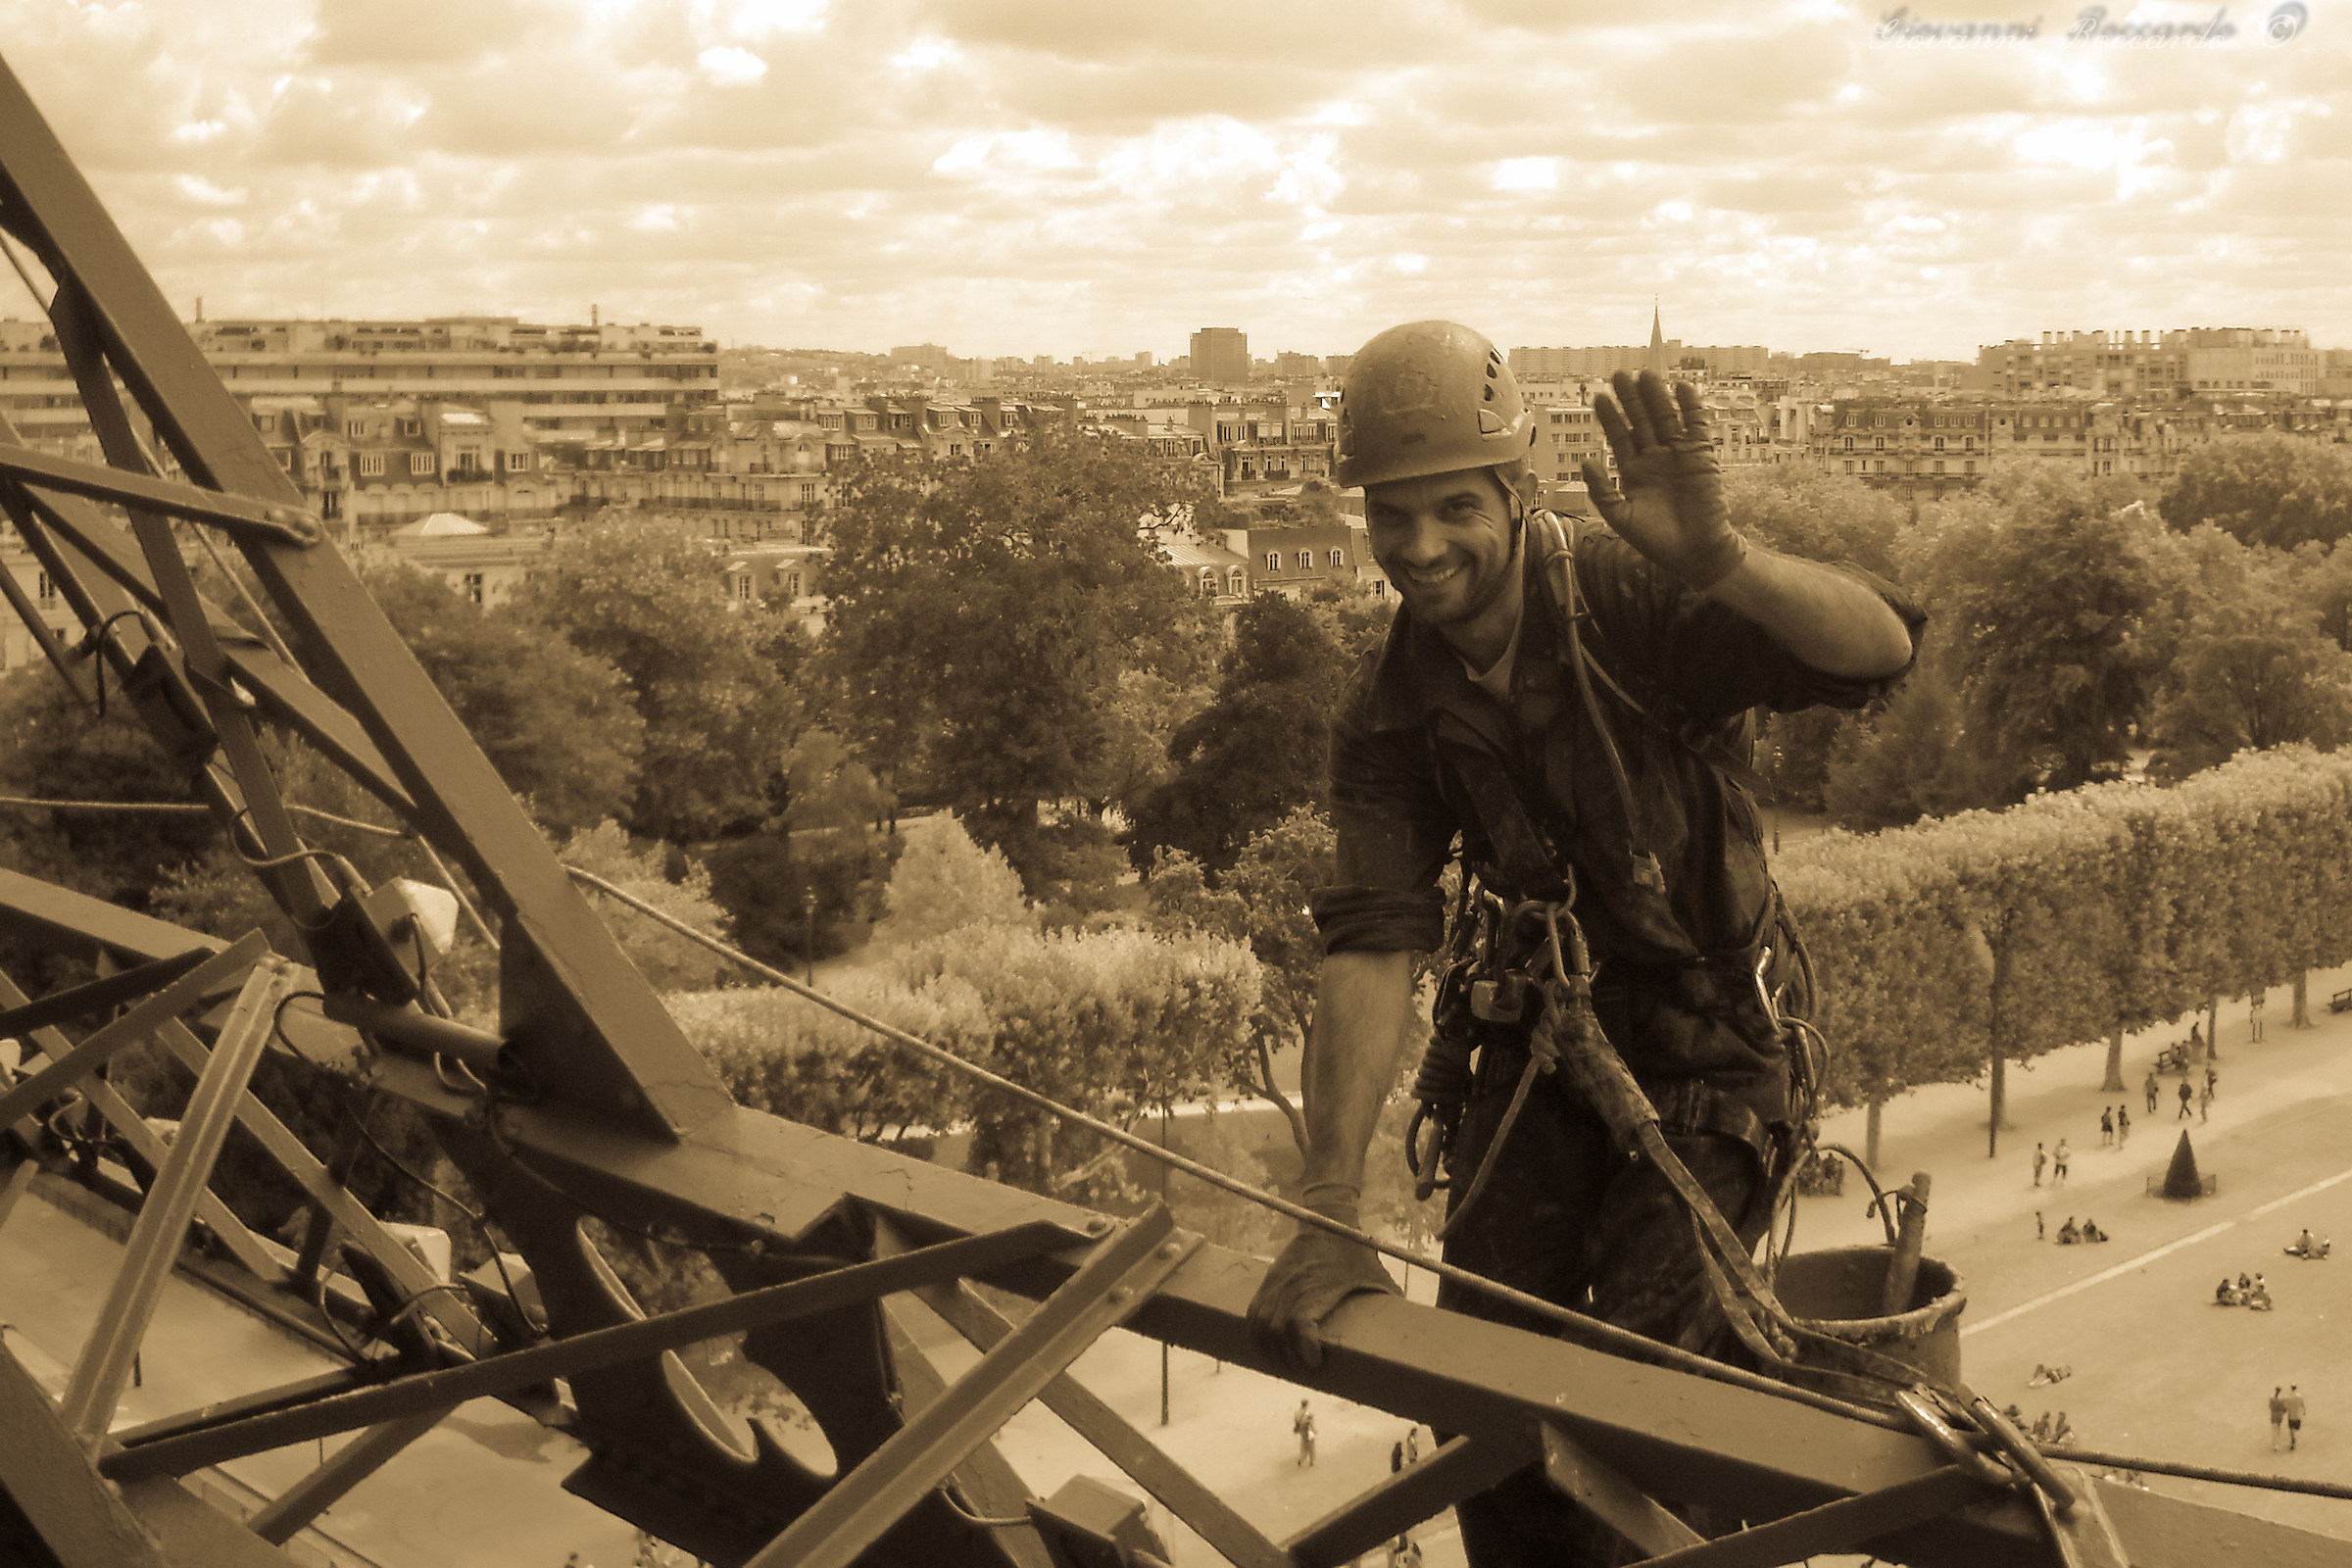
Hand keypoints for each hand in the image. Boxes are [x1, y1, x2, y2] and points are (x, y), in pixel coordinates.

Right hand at [1247, 1184, 1399, 1371]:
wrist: (1326, 1220)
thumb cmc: (1355, 1253)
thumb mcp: (1377, 1278)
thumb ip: (1389, 1304)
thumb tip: (1409, 1333)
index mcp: (1321, 1285)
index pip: (1300, 1322)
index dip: (1303, 1347)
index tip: (1315, 1363)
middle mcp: (1294, 1284)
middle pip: (1275, 1330)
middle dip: (1286, 1357)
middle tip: (1303, 1368)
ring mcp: (1277, 1282)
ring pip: (1259, 1323)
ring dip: (1268, 1348)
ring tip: (1284, 1363)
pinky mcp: (1268, 1281)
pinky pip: (1252, 1312)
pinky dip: (1256, 1333)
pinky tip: (1267, 1347)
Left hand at [1579, 369, 1746, 588]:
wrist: (1694, 552)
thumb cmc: (1656, 540)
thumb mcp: (1621, 518)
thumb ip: (1602, 491)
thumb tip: (1585, 461)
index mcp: (1633, 470)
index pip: (1619, 436)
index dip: (1610, 417)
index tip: (1599, 396)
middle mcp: (1654, 457)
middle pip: (1641, 420)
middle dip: (1631, 399)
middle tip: (1620, 375)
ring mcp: (1678, 454)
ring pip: (1665, 417)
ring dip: (1657, 396)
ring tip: (1646, 374)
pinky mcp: (1701, 455)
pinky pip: (1696, 426)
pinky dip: (1691, 407)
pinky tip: (1683, 388)